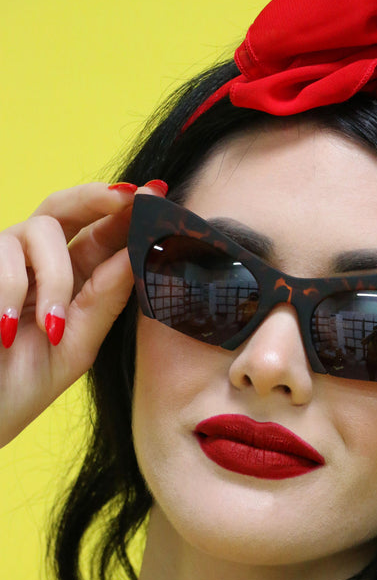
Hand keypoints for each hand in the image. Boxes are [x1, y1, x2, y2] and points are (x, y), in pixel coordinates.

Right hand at [0, 181, 163, 447]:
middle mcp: (36, 261)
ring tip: (51, 327)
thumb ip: (105, 298)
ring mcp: (3, 261)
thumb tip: (136, 253)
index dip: (127, 212)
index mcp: (71, 279)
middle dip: (97, 197)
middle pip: (65, 206)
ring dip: (53, 279)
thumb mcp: (77, 344)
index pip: (101, 234)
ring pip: (39, 230)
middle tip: (126, 197)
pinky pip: (2, 256)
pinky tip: (8, 329)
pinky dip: (11, 292)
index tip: (157, 193)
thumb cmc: (22, 385)